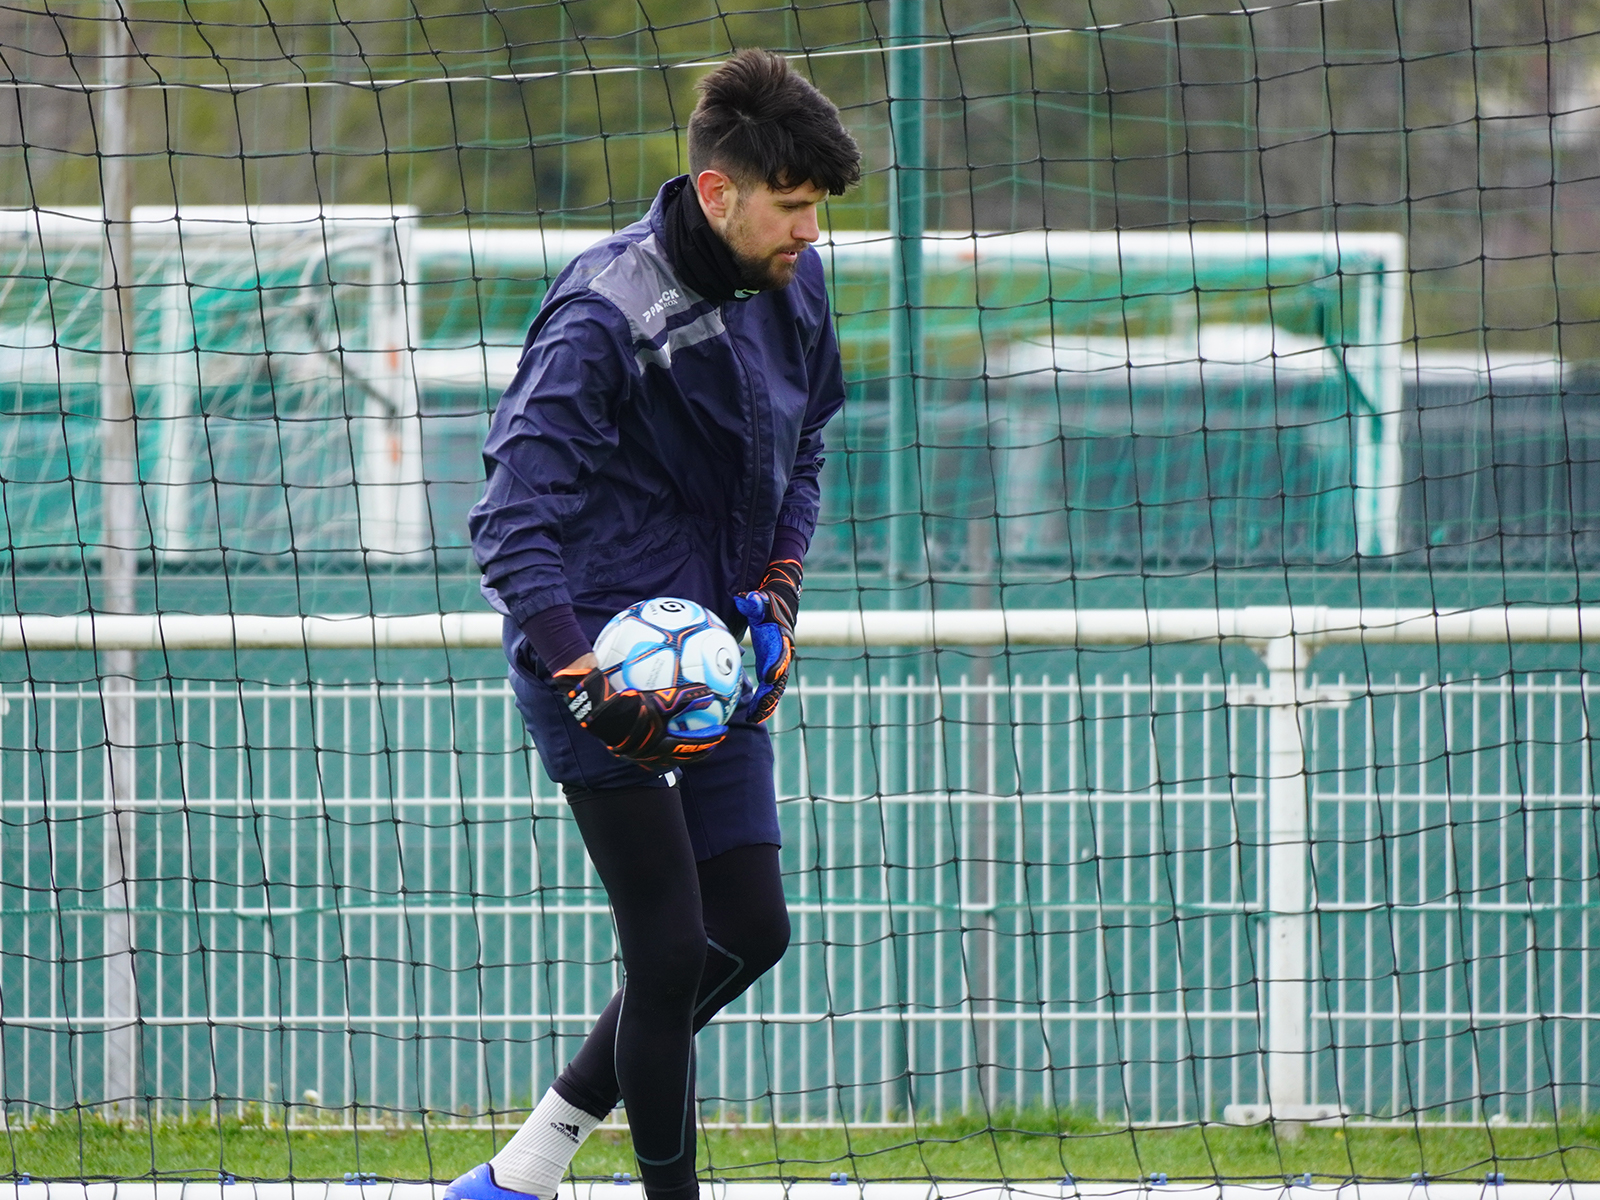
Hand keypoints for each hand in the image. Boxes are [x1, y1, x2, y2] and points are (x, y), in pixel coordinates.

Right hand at [560, 667, 726, 770]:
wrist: (600, 714)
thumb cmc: (631, 706)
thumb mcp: (662, 700)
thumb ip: (686, 697)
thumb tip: (709, 695)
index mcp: (664, 747)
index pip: (694, 746)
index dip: (711, 739)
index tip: (723, 732)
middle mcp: (653, 756)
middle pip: (683, 757)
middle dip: (699, 751)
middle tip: (711, 743)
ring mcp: (640, 757)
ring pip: (667, 758)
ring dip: (680, 751)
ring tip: (687, 742)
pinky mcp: (627, 751)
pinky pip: (651, 752)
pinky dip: (661, 747)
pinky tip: (659, 736)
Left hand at [733, 559, 799, 724]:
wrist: (778, 609)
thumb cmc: (767, 605)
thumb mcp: (761, 601)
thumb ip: (754, 602)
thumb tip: (746, 598)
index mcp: (781, 640)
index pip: (781, 655)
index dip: (777, 666)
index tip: (769, 677)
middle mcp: (783, 656)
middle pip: (779, 679)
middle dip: (771, 695)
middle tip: (760, 709)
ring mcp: (778, 665)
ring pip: (775, 689)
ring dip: (766, 704)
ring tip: (754, 719)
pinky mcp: (771, 670)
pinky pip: (768, 689)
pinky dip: (762, 702)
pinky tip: (751, 716)